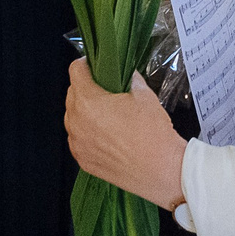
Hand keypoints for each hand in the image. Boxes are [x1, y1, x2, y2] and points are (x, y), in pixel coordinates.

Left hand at [63, 60, 186, 209]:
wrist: (162, 171)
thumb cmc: (153, 133)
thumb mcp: (144, 95)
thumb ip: (130, 79)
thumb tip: (126, 75)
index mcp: (88, 102)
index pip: (75, 72)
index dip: (86, 65)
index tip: (94, 66)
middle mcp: (77, 123)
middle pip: (72, 94)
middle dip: (86, 89)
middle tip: (105, 91)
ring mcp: (78, 144)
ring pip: (73, 118)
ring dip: (84, 112)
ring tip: (107, 115)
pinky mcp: (83, 161)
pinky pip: (78, 139)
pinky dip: (87, 133)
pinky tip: (106, 135)